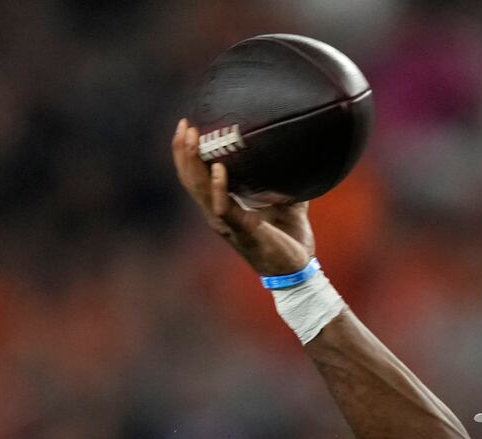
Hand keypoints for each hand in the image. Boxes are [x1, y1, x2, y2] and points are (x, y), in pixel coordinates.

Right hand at [170, 118, 315, 276]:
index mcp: (223, 207)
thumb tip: (297, 159)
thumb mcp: (288, 205)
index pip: (195, 177)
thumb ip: (285, 184)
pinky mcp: (242, 230)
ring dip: (193, 162)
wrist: (298, 270)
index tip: (187, 127)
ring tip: (191, 137)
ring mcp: (227, 223)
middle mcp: (218, 214)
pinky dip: (219, 187)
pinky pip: (223, 207)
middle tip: (184, 124)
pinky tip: (218, 168)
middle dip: (183, 151)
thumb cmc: (289, 240)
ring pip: (200, 189)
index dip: (186, 154)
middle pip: (190, 179)